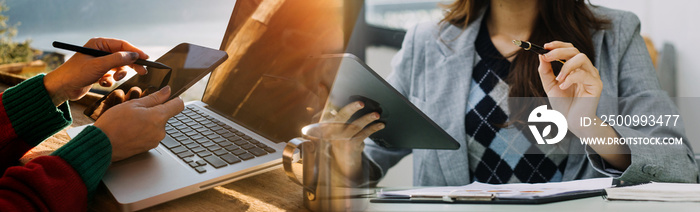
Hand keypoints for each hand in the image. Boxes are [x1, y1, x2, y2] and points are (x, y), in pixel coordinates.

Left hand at [44, 38, 148, 105]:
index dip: (135, 51)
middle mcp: (100, 51)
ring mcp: (99, 62)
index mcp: (99, 44)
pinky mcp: (98, 73)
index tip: (146, 58)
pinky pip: (111, 75)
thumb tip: (134, 55)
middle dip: (131, 64)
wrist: (62, 88)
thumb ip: (118, 59)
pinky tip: (102, 82)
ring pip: (118, 67)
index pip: (122, 45)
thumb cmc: (76, 73)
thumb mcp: (99, 65)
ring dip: (118, 75)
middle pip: (122, 56)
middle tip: (143, 71)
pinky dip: (109, 80)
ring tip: (114, 80)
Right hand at [93, 86, 183, 161]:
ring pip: (157, 126)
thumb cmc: (114, 124)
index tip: (167, 97)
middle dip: (154, 111)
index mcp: (158, 117)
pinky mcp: (149, 148)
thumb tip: (167, 91)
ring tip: (131, 122)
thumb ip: (154, 97)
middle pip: (165, 116)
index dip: (173, 99)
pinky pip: (150, 135)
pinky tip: (130, 131)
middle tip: (137, 111)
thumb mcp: (133, 104)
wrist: (102, 145)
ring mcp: (155, 140)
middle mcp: (160, 131)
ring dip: (148, 122)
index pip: (179, 105)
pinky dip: (143, 131)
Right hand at [323, 101, 384, 177]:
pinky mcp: (351, 146)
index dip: (326, 100)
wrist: (344, 164)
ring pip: (355, 126)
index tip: (327, 90)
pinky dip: (373, 128)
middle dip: (351, 108)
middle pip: (340, 117)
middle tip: (361, 103)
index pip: (327, 111)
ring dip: (367, 119)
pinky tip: (380, 125)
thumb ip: (341, 116)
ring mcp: (341, 140)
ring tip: (376, 115)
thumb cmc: (342, 142)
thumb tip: (356, 102)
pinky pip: (363, 134)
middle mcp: (331, 132)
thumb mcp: (338, 129)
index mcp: (326, 125)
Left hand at [538, 41, 629, 168]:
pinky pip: (583, 75)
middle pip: (575, 50)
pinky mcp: (596, 85)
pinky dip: (571, 78)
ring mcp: (592, 76)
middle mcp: (585, 69)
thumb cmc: (563, 104)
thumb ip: (545, 71)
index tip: (545, 46)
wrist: (572, 122)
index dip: (558, 44)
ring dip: (566, 65)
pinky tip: (563, 87)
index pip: (570, 48)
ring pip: (582, 58)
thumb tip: (540, 55)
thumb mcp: (550, 86)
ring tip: (558, 79)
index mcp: (575, 67)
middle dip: (558, 51)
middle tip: (546, 57)